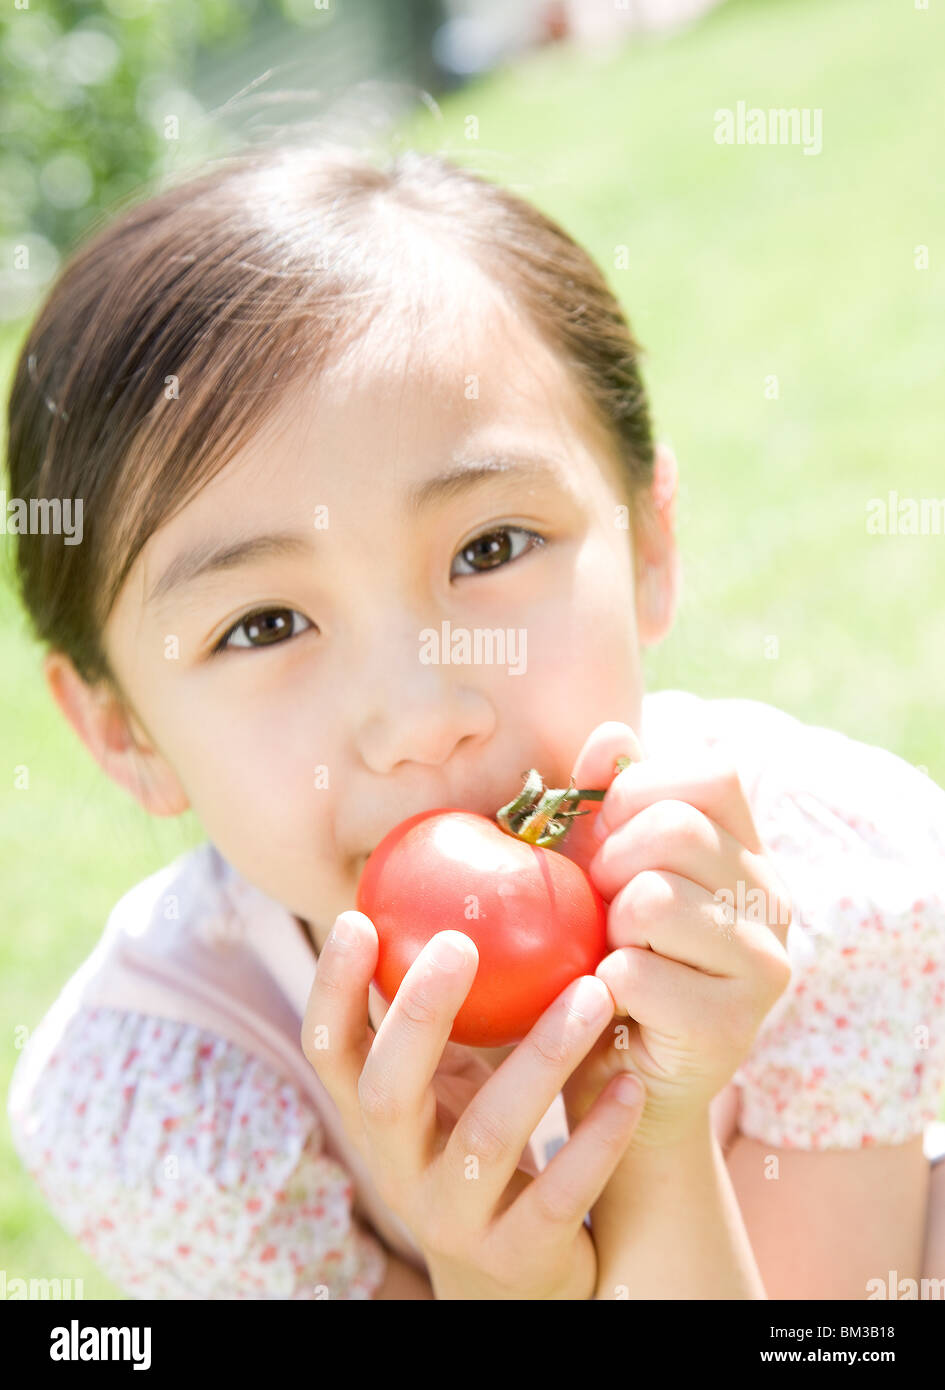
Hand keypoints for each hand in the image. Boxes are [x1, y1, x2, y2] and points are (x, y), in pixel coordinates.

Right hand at [301, 911, 646, 1299]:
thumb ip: (444, 1006)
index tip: (357, 917)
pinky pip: (560, 1193)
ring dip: (542, 1057)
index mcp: (375, 1114)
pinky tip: (631, 1085)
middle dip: (418, 1014)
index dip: (332, 989)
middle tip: (462, 941)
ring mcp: (453, 1216)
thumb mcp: (449, 1078)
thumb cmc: (478, 1136)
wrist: (513, 1276)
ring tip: (593, 993)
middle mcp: (398, 1167)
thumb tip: (452, 883)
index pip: (329, 1051)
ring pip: (488, 1135)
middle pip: (389, 1091)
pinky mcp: (516, 1254)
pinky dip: (597, 1137)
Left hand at [560, 720, 792, 1149]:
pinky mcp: (731, 1025)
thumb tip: (609, 736)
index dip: (641, 791)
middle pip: (677, 831)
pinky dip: (600, 985)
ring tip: (611, 956)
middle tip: (598, 907)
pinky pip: (636, 973)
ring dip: (606, 928)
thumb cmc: (604, 962)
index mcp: (747, 852)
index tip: (605, 837)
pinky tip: (612, 1004)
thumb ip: (605, 805)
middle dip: (610, 862)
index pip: (715, 774)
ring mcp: (763, 965)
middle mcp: (774, 900)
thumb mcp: (599, 873)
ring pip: (654, 900)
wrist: (618, 1082)